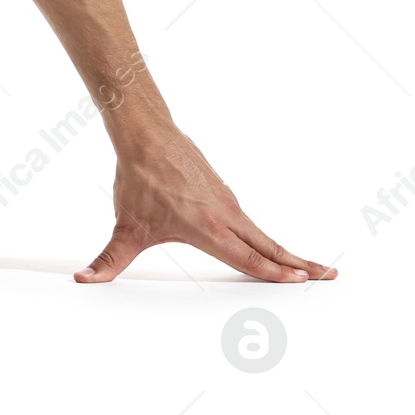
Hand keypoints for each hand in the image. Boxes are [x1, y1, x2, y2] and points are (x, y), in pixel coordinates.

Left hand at [78, 126, 336, 283]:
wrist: (146, 134)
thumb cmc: (139, 179)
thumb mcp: (125, 227)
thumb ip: (109, 260)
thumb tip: (84, 279)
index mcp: (208, 228)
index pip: (248, 257)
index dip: (275, 272)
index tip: (304, 280)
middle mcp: (225, 215)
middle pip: (269, 245)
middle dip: (300, 263)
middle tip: (329, 276)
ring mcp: (227, 202)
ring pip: (261, 232)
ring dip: (286, 250)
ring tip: (308, 266)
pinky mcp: (222, 191)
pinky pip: (249, 220)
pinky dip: (266, 235)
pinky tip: (268, 244)